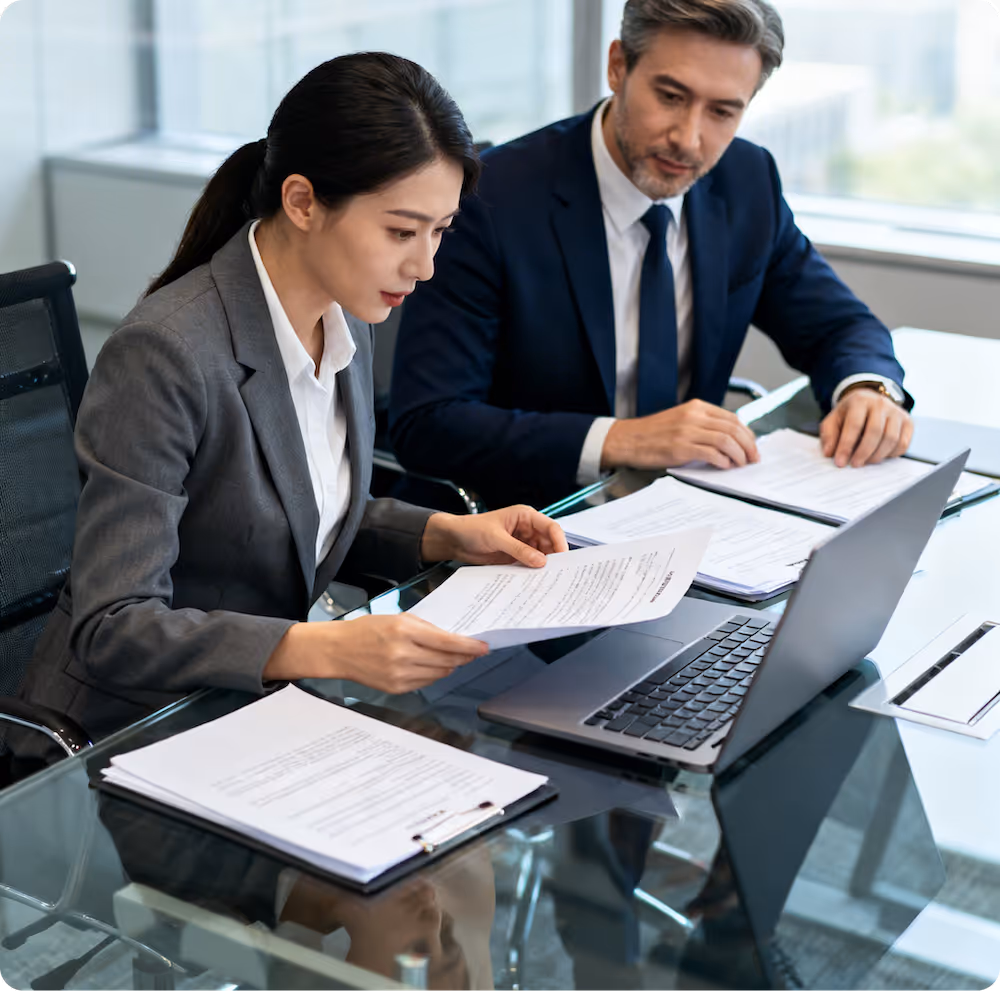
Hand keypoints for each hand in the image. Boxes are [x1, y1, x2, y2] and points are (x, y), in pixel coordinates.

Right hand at [263, 614, 486, 692]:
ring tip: (454, 658)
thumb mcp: (398, 618)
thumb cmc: (368, 629)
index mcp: (405, 632)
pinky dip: (433, 674)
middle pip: (447, 661)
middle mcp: (403, 655)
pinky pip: (425, 682)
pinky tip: (432, 666)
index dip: (470, 647)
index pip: (448, 643)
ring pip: (439, 673)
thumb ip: (426, 628)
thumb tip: (453, 639)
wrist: (339, 650)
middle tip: (474, 652)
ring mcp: (399, 674)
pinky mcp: (396, 688)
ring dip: (450, 666)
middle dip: (464, 657)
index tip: (484, 647)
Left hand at [421, 505, 568, 567]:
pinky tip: (533, 580)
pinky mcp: (516, 556)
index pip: (550, 527)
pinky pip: (529, 564)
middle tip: (556, 573)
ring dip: (542, 566)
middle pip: (549, 543)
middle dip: (553, 557)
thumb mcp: (496, 537)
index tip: (562, 557)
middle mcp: (527, 529)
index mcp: (525, 516)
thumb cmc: (472, 529)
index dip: (559, 542)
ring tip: (545, 579)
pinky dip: (532, 572)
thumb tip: (540, 561)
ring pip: (541, 556)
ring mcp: (522, 544)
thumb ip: (518, 549)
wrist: (454, 540)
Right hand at [601, 400, 759, 470]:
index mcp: (696, 407)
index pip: (732, 417)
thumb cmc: (651, 434)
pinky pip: (711, 454)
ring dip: (739, 455)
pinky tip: (725, 466)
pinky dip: (723, 461)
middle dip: (748, 445)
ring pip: (726, 441)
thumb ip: (702, 425)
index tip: (752, 445)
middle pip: (733, 428)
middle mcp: (693, 416)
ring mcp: (687, 431)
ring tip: (741, 464)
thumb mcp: (680, 420)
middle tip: (753, 458)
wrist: (627, 440)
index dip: (747, 433)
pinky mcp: (681, 448)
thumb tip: (727, 440)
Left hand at [820, 388, 912, 467]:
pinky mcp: (908, 422)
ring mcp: (897, 412)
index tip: (840, 462)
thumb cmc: (850, 413)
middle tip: (854, 464)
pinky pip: (903, 443)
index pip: (854, 425)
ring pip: (891, 439)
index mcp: (860, 401)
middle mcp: (881, 404)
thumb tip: (829, 453)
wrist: (869, 400)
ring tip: (865, 461)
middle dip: (863, 452)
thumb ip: (829, 435)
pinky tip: (879, 456)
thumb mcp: (834, 419)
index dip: (846, 446)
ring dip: (877, 455)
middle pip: (875, 432)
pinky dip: (891, 454)